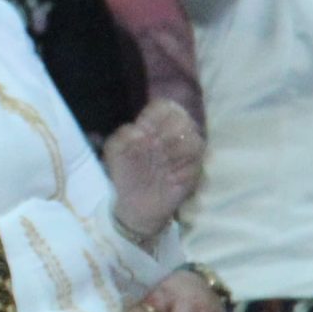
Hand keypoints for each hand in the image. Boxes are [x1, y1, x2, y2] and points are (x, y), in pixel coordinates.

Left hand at [103, 99, 202, 239]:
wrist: (132, 205)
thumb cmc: (123, 173)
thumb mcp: (114, 152)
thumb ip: (122, 136)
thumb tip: (140, 131)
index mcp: (153, 126)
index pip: (165, 106)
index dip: (156, 115)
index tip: (144, 129)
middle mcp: (172, 136)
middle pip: (183, 118)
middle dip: (168, 132)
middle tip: (153, 146)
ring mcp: (185, 154)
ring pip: (195, 138)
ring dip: (177, 148)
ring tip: (163, 161)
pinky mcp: (194, 173)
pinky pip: (198, 163)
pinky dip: (184, 167)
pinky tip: (170, 176)